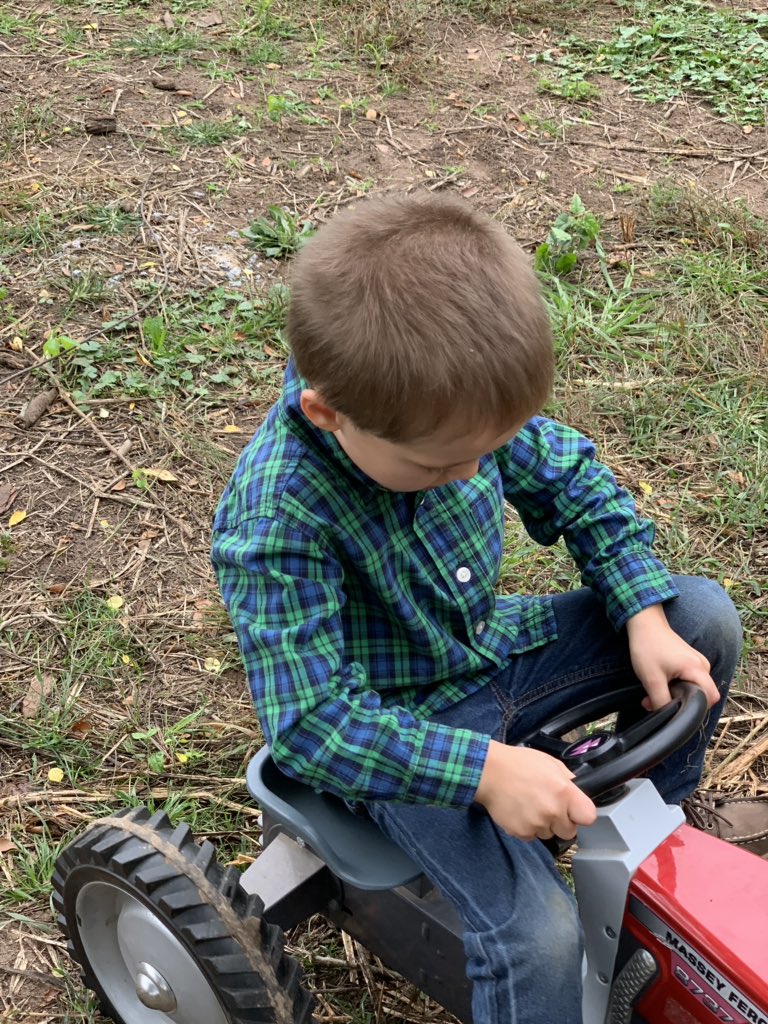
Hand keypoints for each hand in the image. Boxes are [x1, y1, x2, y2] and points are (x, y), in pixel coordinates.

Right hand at [474, 740, 596, 840]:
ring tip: (529, 805)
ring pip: (549, 834)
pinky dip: (527, 827)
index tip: (574, 811)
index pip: (589, 817)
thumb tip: (578, 793)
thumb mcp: (550, 763)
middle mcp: (553, 811)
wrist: (489, 772)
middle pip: (569, 831)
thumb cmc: (519, 764)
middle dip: (561, 822)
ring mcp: (537, 824)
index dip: (581, 814)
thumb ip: (568, 780)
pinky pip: (531, 836)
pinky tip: (519, 811)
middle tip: (547, 807)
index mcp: (564, 792)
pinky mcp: (521, 832)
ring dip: (543, 824)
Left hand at [626, 604, 718, 709]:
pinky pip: (690, 680)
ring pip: (695, 688)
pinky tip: (660, 683)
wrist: (644, 623)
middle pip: (703, 695)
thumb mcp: (651, 678)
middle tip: (658, 701)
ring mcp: (698, 662)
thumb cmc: (648, 647)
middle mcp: (703, 666)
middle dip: (682, 703)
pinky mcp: (690, 661)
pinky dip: (676, 685)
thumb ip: (661, 701)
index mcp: (698, 669)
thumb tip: (666, 717)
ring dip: (676, 694)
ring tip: (654, 692)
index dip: (696, 710)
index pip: (711, 698)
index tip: (675, 710)